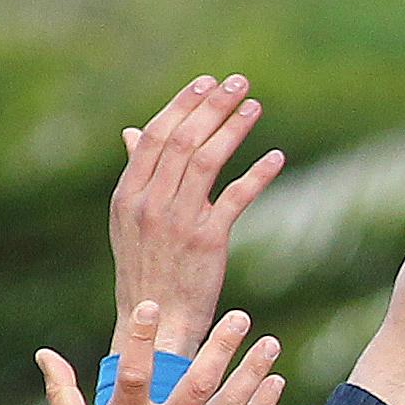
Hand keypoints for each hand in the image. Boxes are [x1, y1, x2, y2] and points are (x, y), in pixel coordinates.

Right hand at [42, 301, 284, 404]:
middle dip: (221, 349)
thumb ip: (63, 392)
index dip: (140, 340)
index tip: (151, 306)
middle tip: (240, 316)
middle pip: (197, 386)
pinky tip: (275, 380)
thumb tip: (44, 353)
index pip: (132, 375)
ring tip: (270, 342)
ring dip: (251, 373)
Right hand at [111, 74, 282, 354]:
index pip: (155, 136)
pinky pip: (236, 198)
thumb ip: (136, 174)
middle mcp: (149, 203)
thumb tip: (131, 132)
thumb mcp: (129, 220)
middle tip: (238, 83)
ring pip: (207, 161)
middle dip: (212, 107)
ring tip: (255, 107)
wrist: (156, 322)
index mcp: (128, 195)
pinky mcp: (207, 241)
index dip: (182, 105)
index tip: (206, 83)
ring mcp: (177, 221)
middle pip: (183, 141)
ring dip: (234, 129)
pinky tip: (276, 158)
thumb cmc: (146, 269)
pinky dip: (257, 175)